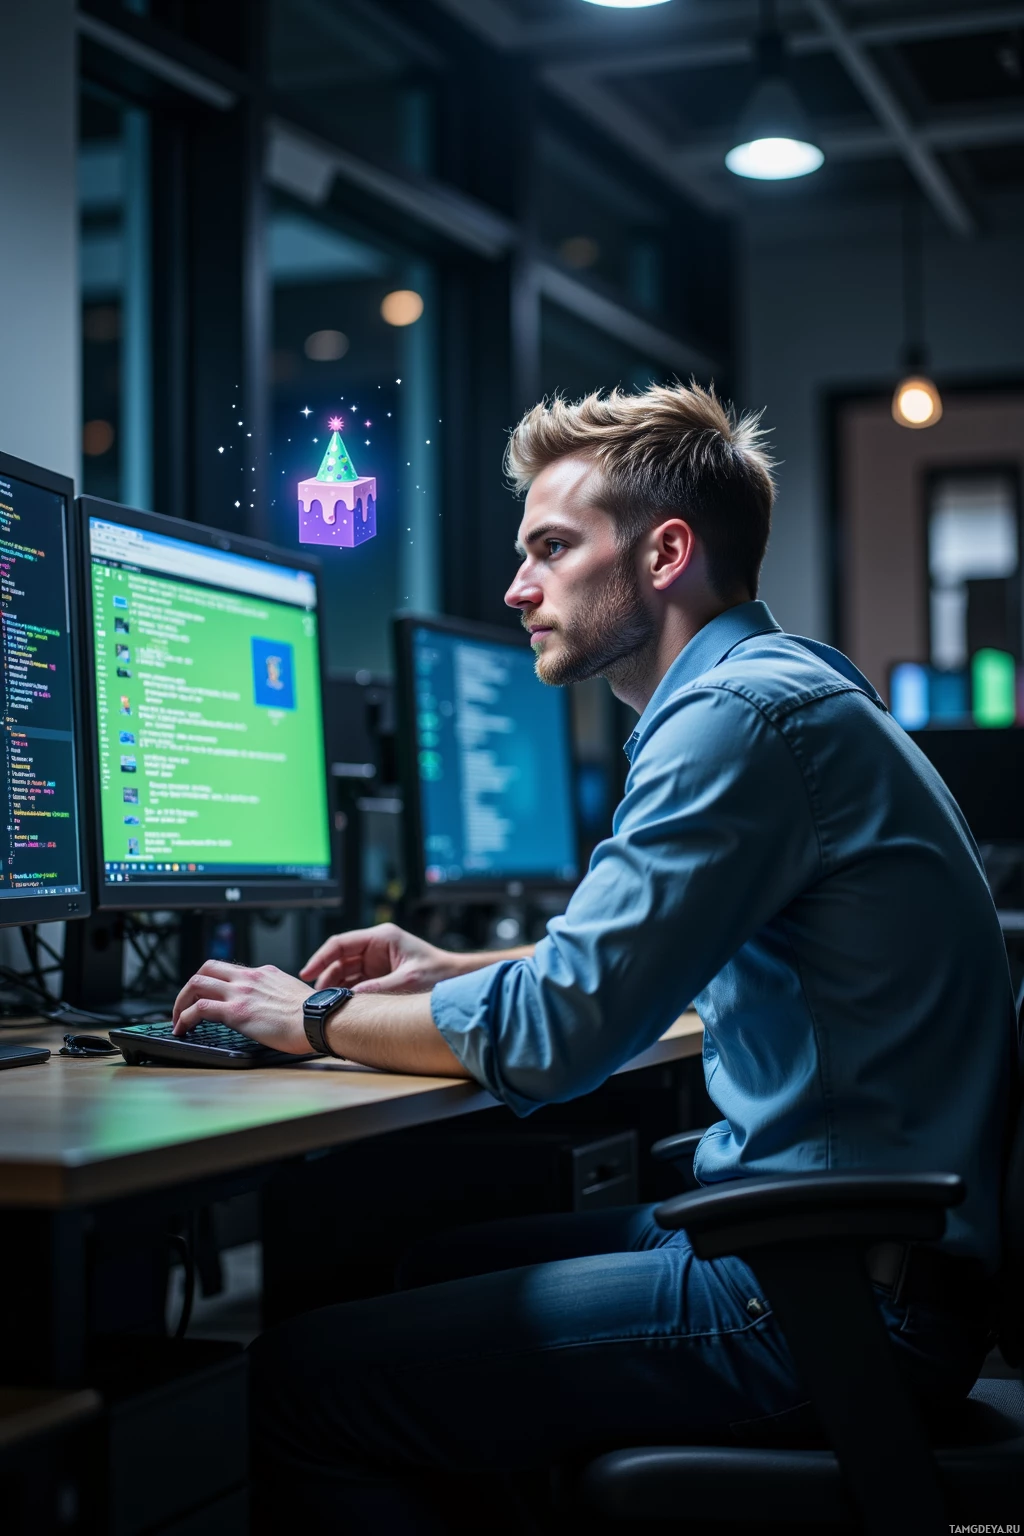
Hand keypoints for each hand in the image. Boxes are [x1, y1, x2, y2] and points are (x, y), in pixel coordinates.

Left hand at [172, 960, 312, 1054]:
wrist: (319, 1019)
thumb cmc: (313, 1014)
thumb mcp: (293, 995)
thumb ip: (278, 995)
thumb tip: (277, 1007)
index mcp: (264, 974)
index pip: (230, 970)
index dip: (214, 982)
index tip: (208, 995)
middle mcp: (249, 978)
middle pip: (207, 969)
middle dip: (191, 986)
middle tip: (186, 1004)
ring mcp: (240, 993)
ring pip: (196, 983)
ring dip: (181, 1001)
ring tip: (178, 1019)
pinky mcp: (235, 1012)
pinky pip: (199, 1009)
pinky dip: (184, 1018)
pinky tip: (182, 1029)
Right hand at [299, 922, 463, 994]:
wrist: (457, 980)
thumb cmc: (439, 973)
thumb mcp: (408, 981)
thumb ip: (379, 988)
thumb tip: (350, 999)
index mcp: (381, 938)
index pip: (341, 944)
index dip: (320, 958)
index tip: (306, 972)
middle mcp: (375, 947)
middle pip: (339, 960)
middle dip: (326, 977)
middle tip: (316, 998)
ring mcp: (376, 962)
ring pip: (345, 974)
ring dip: (335, 988)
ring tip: (325, 1005)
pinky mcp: (379, 976)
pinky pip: (355, 983)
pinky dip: (346, 994)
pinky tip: (340, 1006)